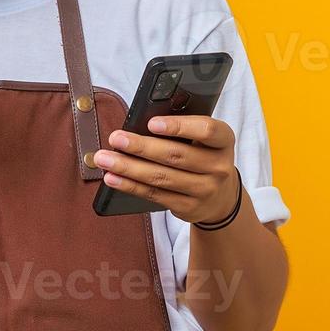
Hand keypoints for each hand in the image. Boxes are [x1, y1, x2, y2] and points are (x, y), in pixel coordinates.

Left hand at [92, 115, 240, 224]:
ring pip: (161, 177)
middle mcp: (219, 166)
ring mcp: (205, 190)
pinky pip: (154, 195)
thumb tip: (139, 124)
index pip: (206, 130)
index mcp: (224, 141)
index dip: (178, 126)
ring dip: (129, 167)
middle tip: (116, 138)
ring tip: (105, 158)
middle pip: (176, 155)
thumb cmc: (204, 157)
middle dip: (141, 147)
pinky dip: (130, 185)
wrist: (221, 198)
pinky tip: (113, 178)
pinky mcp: (189, 207)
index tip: (151, 123)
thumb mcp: (204, 140)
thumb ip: (182, 129)